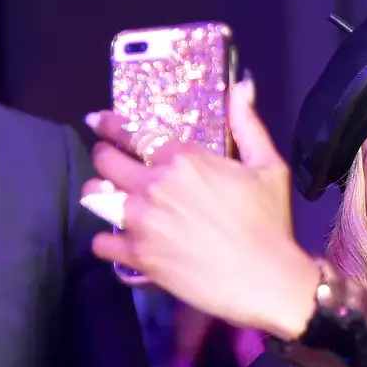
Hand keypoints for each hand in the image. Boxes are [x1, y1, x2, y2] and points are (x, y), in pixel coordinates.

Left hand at [82, 79, 320, 338]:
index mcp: (182, 158)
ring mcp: (142, 221)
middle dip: (107, 160)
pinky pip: (101, 243)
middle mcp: (154, 185)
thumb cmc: (272, 224)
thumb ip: (248, 125)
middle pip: (105, 162)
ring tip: (114, 205)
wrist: (267, 281)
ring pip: (94, 199)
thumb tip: (243, 86)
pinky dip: (109, 243)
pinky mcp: (139, 256)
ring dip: (101, 198)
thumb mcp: (269, 168)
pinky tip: (123, 244)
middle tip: (115, 169)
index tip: (100, 124)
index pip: (133, 133)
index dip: (112, 126)